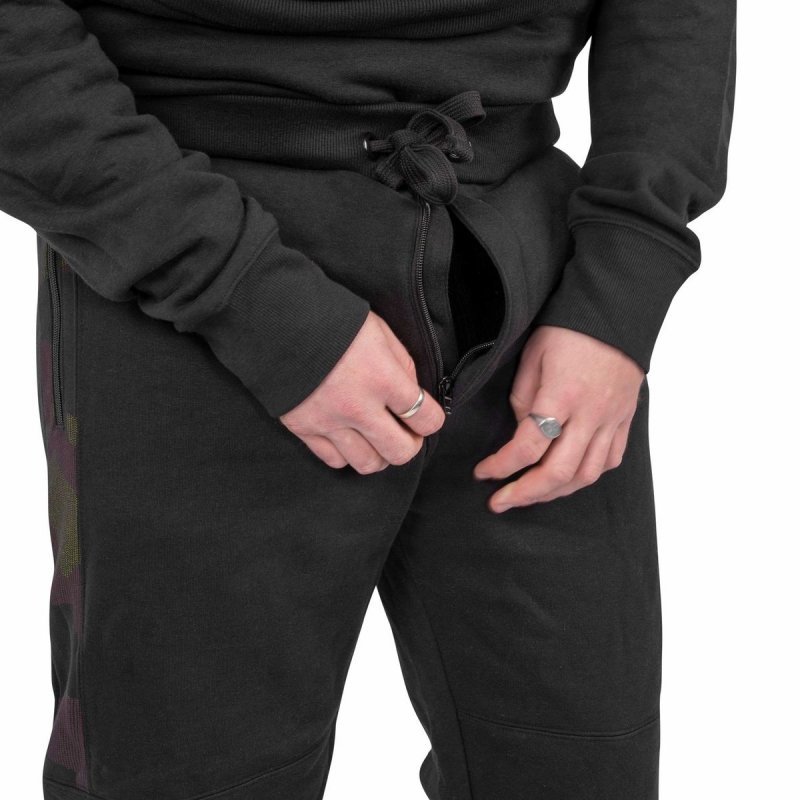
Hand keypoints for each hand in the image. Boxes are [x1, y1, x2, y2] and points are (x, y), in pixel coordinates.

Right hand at [280, 310, 445, 473]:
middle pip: (400, 452)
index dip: (432, 420)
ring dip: (379, 454)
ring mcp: (329, 422)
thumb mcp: (380, 332)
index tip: (427, 416)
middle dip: (410, 445)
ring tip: (376, 437)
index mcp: (383, 378)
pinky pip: (334, 460)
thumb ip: (402, 365)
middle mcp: (359, 407)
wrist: (278, 320)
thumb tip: (415, 393)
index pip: (427, 419)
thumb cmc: (334, 320)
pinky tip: (349, 437)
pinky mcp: (304, 429)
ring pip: (368, 463)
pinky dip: (346, 453)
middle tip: (405, 433)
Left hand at [473, 325, 645, 511]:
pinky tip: (567, 479)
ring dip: (554, 493)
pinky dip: (586, 477)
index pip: (527, 446)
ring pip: (586, 475)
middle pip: (558, 473)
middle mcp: (589, 414)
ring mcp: (611, 420)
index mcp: (561, 396)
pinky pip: (609, 461)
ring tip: (529, 496)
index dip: (501, 466)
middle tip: (500, 502)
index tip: (482, 473)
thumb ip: (524, 398)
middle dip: (524, 494)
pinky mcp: (625, 420)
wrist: (616, 312)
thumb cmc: (569, 329)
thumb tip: (522, 431)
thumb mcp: (533, 356)